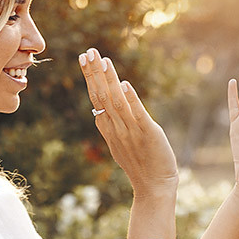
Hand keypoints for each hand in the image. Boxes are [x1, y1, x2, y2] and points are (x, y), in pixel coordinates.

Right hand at [80, 48, 177, 194]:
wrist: (154, 187)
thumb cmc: (140, 165)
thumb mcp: (121, 143)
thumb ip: (112, 125)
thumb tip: (101, 113)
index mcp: (109, 128)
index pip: (96, 97)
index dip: (90, 77)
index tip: (84, 57)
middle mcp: (116, 127)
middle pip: (101, 96)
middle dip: (94, 73)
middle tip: (88, 51)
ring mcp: (130, 130)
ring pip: (116, 101)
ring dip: (109, 80)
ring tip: (103, 60)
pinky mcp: (148, 133)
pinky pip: (137, 114)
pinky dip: (131, 99)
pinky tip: (125, 84)